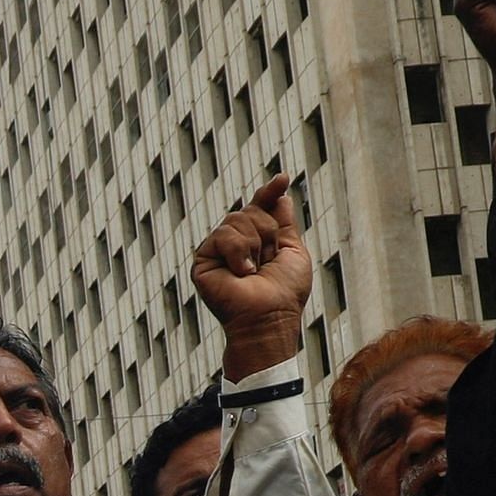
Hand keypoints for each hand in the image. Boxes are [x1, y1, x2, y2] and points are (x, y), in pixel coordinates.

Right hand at [189, 175, 310, 379]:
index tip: (283, 177)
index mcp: (256, 242)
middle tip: (268, 262)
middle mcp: (235, 245)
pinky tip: (241, 273)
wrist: (268, 317)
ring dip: (255, 245)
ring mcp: (218, 252)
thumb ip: (283, 223)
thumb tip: (281, 194)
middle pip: (251, 211)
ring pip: (237, 220)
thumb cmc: (284, 293)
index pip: (260, 208)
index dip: (269, 193)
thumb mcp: (292, 250)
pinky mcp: (203, 261)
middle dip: (268, 233)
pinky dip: (239, 253)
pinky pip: (223, 236)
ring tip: (254, 271)